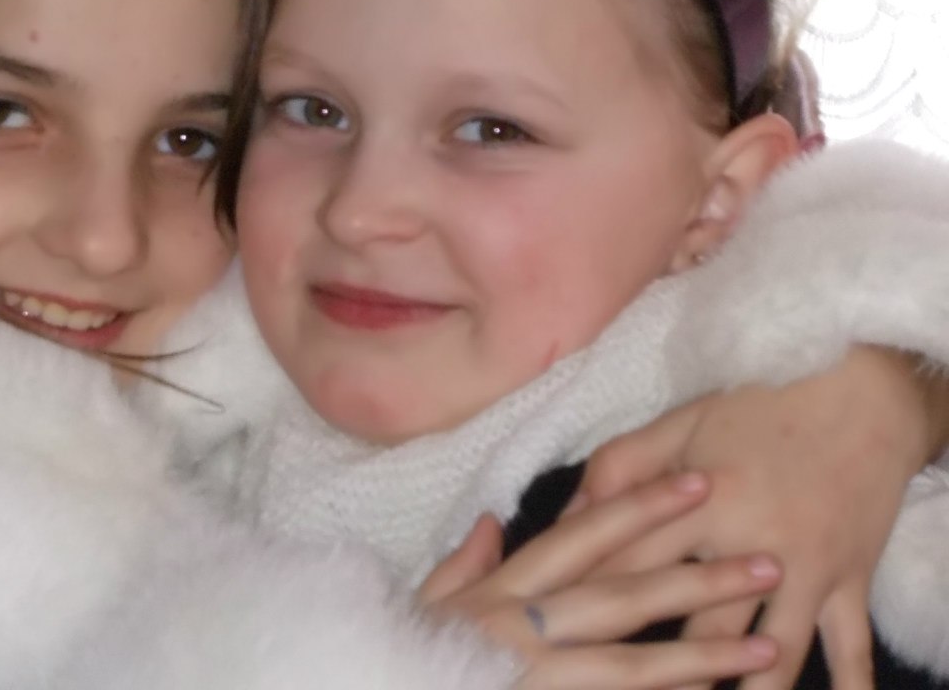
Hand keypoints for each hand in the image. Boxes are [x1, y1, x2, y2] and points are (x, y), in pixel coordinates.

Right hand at [419, 473, 781, 689]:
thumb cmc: (406, 662)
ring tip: (770, 647)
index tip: (695, 481)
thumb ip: (462, 564)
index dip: (638, 506)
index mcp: (499, 592)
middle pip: (621, 595)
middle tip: (766, 559)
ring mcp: (536, 677)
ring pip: (632, 663)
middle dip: (696, 576)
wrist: (382, 686)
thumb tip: (492, 520)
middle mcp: (522, 629)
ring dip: (705, 653)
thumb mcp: (427, 607)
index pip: (579, 537)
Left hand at [572, 346, 933, 689]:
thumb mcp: (680, 422)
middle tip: (617, 682)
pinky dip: (847, 686)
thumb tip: (568, 515)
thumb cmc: (759, 402)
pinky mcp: (850, 577)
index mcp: (698, 498)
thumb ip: (619, 468)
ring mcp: (807, 564)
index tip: (557, 634)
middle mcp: (750, 539)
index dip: (589, 598)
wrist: (861, 390)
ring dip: (740, 684)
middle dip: (656, 657)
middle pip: (693, 614)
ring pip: (770, 647)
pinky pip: (851, 646)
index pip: (631, 561)